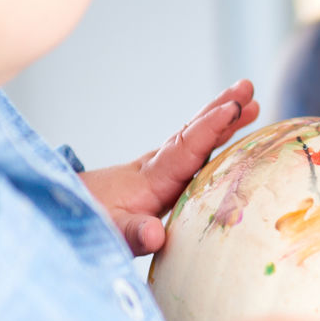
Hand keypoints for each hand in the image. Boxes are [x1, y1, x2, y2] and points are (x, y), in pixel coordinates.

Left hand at [82, 79, 258, 255]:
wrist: (67, 211)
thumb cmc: (91, 222)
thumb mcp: (111, 232)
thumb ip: (134, 233)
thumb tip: (155, 234)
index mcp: (153, 178)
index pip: (186, 147)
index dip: (210, 127)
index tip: (233, 108)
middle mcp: (159, 166)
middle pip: (194, 132)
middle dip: (221, 109)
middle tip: (247, 86)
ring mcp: (162, 169)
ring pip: (197, 138)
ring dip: (223, 120)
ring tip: (251, 101)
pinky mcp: (162, 178)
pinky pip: (194, 151)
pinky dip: (214, 137)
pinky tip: (232, 134)